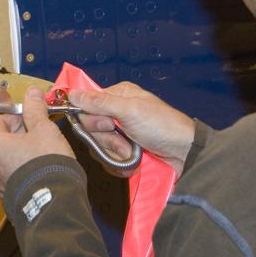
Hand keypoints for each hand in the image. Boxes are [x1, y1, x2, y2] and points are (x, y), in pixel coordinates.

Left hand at [0, 86, 74, 196]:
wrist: (54, 201)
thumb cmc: (47, 164)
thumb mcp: (44, 129)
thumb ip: (35, 109)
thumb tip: (33, 93)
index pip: (0, 121)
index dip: (18, 117)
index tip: (32, 119)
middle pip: (0, 140)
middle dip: (18, 135)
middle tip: (39, 135)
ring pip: (3, 159)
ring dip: (17, 154)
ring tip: (38, 154)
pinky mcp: (4, 196)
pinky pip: (8, 177)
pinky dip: (18, 172)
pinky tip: (34, 171)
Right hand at [68, 82, 195, 174]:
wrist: (184, 154)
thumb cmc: (161, 126)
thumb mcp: (130, 110)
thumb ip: (100, 102)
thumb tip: (71, 94)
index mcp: (118, 95)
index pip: (86, 105)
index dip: (92, 118)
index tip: (106, 125)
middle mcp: (116, 112)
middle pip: (90, 128)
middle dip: (107, 138)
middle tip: (124, 137)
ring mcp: (120, 133)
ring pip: (98, 145)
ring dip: (115, 151)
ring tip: (133, 150)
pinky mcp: (123, 151)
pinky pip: (108, 159)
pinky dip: (119, 162)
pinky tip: (132, 160)